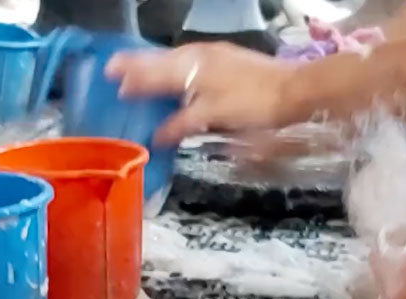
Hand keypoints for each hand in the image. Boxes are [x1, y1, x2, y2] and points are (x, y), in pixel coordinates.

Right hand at [105, 42, 300, 144]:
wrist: (295, 90)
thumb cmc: (253, 103)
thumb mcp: (213, 115)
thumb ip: (182, 123)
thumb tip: (157, 136)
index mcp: (192, 66)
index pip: (153, 71)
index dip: (132, 77)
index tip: (109, 77)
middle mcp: (199, 56)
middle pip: (161, 61)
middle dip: (137, 67)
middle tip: (113, 70)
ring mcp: (214, 57)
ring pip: (175, 60)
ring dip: (154, 67)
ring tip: (136, 74)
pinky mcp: (226, 63)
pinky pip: (189, 64)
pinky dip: (174, 71)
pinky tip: (175, 80)